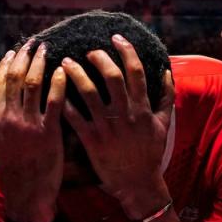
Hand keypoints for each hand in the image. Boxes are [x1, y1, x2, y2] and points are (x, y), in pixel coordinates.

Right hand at [0, 40, 66, 221]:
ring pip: (33, 85)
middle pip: (16, 78)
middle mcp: (8, 119)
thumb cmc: (12, 172)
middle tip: (34, 43)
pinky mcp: (47, 133)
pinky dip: (58, 84)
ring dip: (40, 64)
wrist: (26, 195)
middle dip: (25, 57)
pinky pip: (54, 102)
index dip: (7, 64)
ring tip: (48, 51)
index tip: (14, 51)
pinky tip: (64, 72)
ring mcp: (27, 125)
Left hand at [61, 34, 174, 219]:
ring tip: (66, 63)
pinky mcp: (92, 141)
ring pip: (89, 93)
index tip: (116, 38)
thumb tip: (167, 72)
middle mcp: (125, 114)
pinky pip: (75, 118)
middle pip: (112, 77)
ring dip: (76, 74)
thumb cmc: (150, 154)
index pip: (136, 71)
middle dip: (98, 58)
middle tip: (88, 50)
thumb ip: (166, 97)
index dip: (126, 51)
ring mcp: (108, 127)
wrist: (138, 184)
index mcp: (142, 108)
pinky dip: (64, 103)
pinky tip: (55, 92)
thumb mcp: (164, 125)